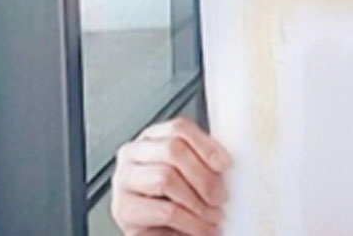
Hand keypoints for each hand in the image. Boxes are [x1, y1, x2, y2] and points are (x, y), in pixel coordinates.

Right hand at [111, 117, 232, 235]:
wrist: (157, 232)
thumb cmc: (174, 200)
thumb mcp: (188, 174)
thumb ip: (201, 161)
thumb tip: (228, 163)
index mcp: (151, 138)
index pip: (179, 128)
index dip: (206, 146)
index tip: (226, 165)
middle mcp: (132, 154)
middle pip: (172, 150)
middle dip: (204, 177)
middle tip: (221, 196)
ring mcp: (123, 180)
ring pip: (165, 178)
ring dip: (198, 201)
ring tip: (214, 215)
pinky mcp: (124, 210)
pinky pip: (164, 211)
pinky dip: (191, 222)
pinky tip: (203, 228)